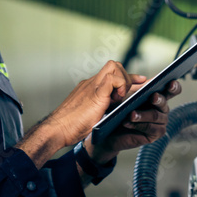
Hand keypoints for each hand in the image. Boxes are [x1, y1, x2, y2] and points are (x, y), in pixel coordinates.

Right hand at [17, 61, 141, 165]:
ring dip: (123, 80)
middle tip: (130, 92)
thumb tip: (117, 109)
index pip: (111, 74)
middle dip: (127, 76)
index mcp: (90, 88)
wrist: (56, 130)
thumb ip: (102, 108)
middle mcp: (91, 83)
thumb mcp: (92, 115)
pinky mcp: (94, 92)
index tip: (141, 81)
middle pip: (113, 65)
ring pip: (114, 66)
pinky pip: (112, 78)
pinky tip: (116, 100)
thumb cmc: (71, 128)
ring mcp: (92, 86)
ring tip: (119, 98)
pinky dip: (119, 86)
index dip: (127, 77)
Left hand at [91, 79, 182, 162]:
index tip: (171, 83)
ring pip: (155, 116)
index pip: (172, 89)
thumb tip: (143, 79)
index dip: (174, 86)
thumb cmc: (119, 109)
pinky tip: (127, 123)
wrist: (111, 127)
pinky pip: (150, 128)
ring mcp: (161, 121)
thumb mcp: (126, 93)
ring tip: (131, 114)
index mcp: (159, 95)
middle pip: (164, 102)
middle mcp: (162, 108)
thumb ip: (135, 84)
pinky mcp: (156, 133)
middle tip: (152, 96)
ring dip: (142, 114)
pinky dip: (138, 125)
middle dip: (158, 99)